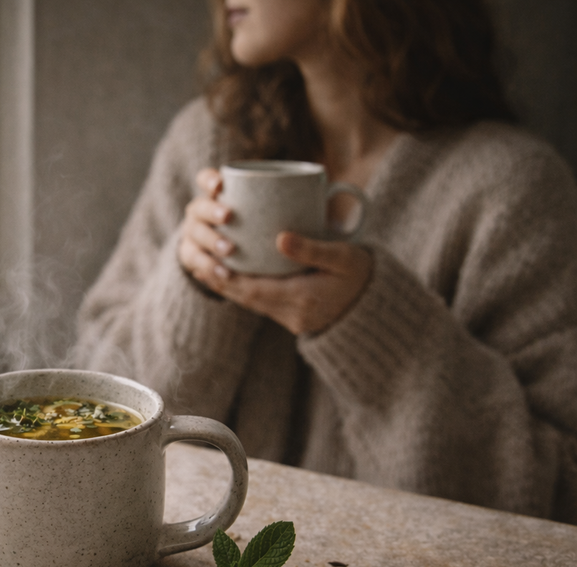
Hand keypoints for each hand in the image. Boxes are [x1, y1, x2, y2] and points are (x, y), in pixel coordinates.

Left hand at [178, 168, 372, 335]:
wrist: (379, 306)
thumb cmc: (363, 274)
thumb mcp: (345, 257)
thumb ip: (313, 248)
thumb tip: (280, 238)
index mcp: (303, 297)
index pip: (254, 290)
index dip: (228, 278)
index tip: (208, 261)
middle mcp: (293, 313)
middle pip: (246, 298)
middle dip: (220, 282)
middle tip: (197, 261)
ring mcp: (292, 319)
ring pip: (251, 303)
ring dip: (229, 287)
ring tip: (205, 268)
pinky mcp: (293, 318)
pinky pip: (261, 304)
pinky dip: (244, 292)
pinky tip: (231, 278)